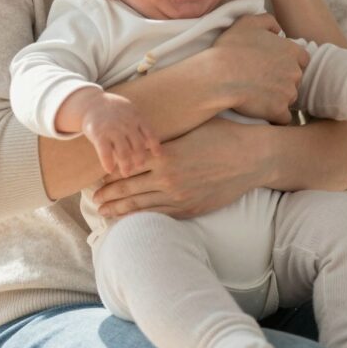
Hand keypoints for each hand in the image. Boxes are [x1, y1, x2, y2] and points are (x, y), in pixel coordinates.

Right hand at [80, 92, 160, 177]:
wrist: (91, 103)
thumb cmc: (114, 110)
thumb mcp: (130, 111)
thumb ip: (140, 124)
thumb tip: (151, 144)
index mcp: (137, 118)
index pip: (150, 134)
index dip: (155, 146)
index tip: (158, 155)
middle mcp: (127, 125)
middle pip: (138, 146)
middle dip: (140, 159)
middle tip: (139, 166)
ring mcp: (113, 130)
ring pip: (124, 152)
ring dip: (126, 165)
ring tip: (126, 173)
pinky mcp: (99, 135)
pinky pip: (106, 153)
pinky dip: (108, 163)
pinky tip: (109, 170)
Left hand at [93, 118, 265, 219]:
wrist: (253, 158)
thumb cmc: (225, 136)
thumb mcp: (192, 128)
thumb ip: (167, 136)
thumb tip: (147, 135)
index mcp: (165, 154)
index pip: (127, 166)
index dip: (110, 173)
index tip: (98, 176)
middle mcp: (168, 178)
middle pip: (127, 188)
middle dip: (107, 195)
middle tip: (93, 200)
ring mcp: (178, 197)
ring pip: (140, 206)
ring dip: (119, 210)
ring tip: (104, 212)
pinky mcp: (190, 209)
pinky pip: (159, 216)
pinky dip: (141, 218)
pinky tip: (131, 219)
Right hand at [212, 13, 308, 123]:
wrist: (218, 76)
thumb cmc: (230, 48)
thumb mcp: (248, 22)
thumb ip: (268, 21)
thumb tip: (279, 30)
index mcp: (292, 50)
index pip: (302, 59)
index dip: (288, 63)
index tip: (272, 67)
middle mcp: (295, 72)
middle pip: (295, 80)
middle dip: (283, 81)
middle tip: (262, 81)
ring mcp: (289, 92)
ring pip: (290, 98)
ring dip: (278, 98)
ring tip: (258, 96)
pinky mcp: (279, 110)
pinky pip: (283, 117)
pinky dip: (275, 116)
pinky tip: (261, 111)